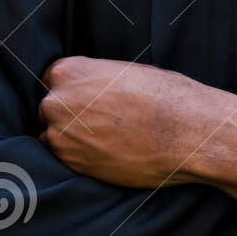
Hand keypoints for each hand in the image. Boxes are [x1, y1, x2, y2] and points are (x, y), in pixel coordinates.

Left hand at [39, 57, 236, 219]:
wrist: (188, 132)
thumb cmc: (167, 96)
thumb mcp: (128, 73)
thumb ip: (97, 81)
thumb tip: (88, 91)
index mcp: (71, 70)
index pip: (52, 80)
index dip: (70, 91)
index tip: (85, 101)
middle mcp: (58, 102)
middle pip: (48, 109)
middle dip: (68, 115)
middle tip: (96, 122)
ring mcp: (62, 136)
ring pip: (53, 137)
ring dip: (71, 139)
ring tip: (103, 140)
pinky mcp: (74, 164)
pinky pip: (65, 160)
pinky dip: (80, 158)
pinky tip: (107, 153)